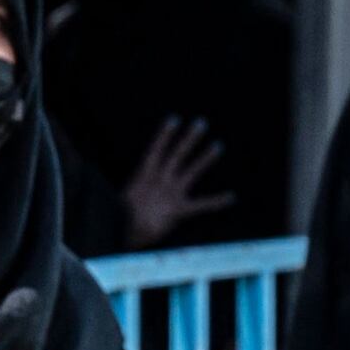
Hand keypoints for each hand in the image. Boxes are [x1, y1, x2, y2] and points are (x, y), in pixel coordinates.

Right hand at [118, 117, 237, 245]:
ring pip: (191, 171)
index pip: (156, 149)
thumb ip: (130, 196)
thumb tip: (123, 197)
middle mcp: (160, 180)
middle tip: (202, 123)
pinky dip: (216, 201)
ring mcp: (171, 193)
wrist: (124, 231)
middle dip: (190, 138)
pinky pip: (201, 204)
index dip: (165, 134)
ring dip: (205, 158)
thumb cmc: (118, 219)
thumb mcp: (121, 202)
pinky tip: (231, 197)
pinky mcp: (179, 209)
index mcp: (143, 176)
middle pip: (177, 154)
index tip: (174, 119)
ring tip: (218, 145)